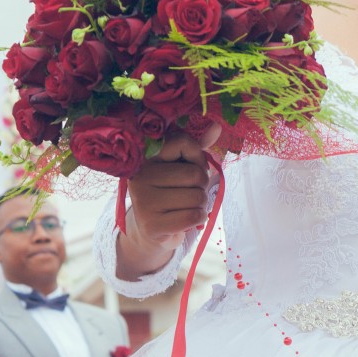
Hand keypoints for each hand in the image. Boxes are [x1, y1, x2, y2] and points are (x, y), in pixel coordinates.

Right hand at [116, 132, 213, 279]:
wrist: (150, 230)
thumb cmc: (170, 191)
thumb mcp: (181, 165)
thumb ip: (197, 147)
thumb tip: (217, 126)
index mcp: (146, 156)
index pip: (181, 142)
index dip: (197, 157)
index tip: (190, 166)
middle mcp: (140, 176)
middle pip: (195, 174)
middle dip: (201, 185)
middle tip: (189, 191)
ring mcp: (143, 201)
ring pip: (197, 197)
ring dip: (201, 204)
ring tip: (186, 206)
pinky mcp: (152, 224)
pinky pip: (193, 216)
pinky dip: (198, 217)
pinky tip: (186, 218)